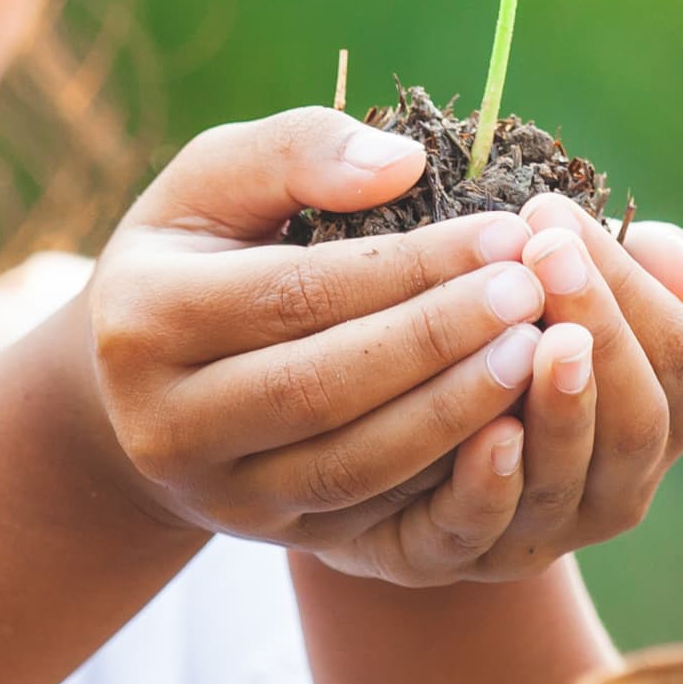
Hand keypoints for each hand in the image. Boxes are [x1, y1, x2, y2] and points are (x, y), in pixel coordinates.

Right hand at [88, 110, 682, 584]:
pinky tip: (516, 420)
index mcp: (144, 320)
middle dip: (440, 341)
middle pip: (325, 387)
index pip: (298, 294)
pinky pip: (372, 511)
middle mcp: (169, 422)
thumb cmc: (197, 250)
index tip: (507, 234)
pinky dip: (447, 471)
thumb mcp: (214, 179)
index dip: (409, 268)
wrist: (144, 381)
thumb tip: (402, 162)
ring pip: (354, 465)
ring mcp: (220, 493)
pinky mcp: (273, 533)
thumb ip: (299, 151)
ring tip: (538, 354)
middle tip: (536, 295)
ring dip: (455, 412)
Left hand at [470, 193, 682, 577]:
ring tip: (545, 340)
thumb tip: (676, 260)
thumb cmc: (481, 351)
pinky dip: (492, 486)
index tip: (558, 215)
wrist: (373, 449)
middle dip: (604, 334)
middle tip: (551, 256)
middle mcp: (611, 487)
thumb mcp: (547, 303)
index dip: (630, 285)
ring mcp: (537, 534)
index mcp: (653, 417)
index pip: (676, 354)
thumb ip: (611, 273)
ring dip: (562, 409)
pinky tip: (486, 431)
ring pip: (568, 482)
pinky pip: (480, 532)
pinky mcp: (449, 558)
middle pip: (639, 421)